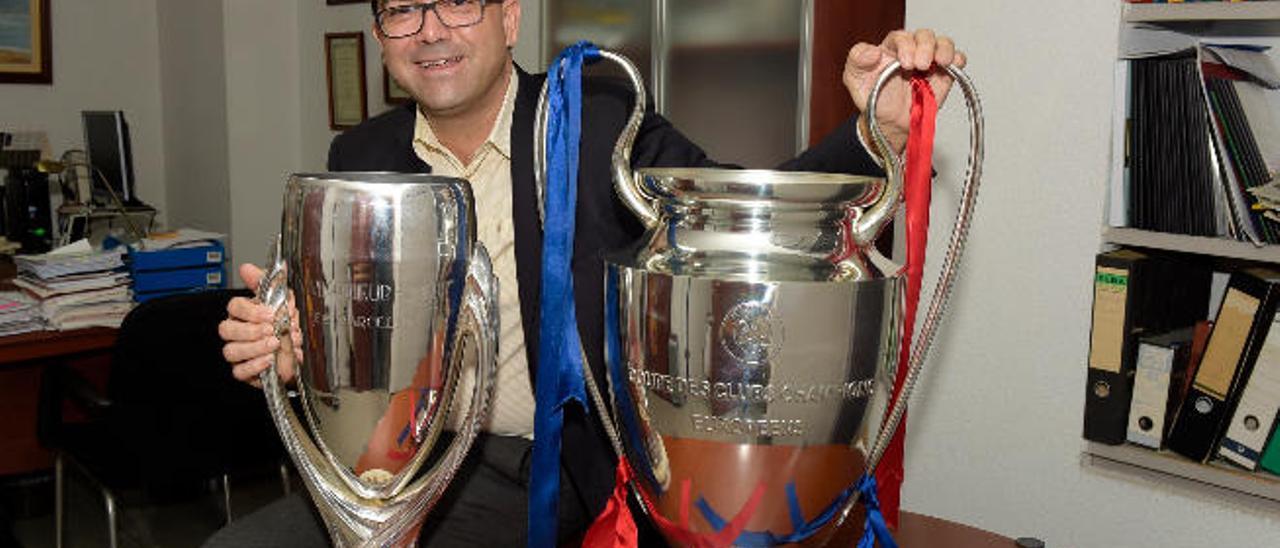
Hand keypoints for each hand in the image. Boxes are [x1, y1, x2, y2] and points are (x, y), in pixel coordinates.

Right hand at [218, 263, 302, 386]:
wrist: (296, 351)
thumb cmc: (283, 325)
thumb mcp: (281, 300)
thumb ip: (267, 283)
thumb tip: (248, 268)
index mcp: (243, 313)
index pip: (234, 307)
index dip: (250, 310)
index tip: (269, 313)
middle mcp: (236, 333)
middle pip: (226, 329)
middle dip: (250, 330)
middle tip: (271, 330)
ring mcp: (238, 352)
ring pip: (231, 351)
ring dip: (254, 347)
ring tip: (274, 344)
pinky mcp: (244, 371)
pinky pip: (239, 371)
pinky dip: (254, 366)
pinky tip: (268, 360)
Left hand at [844, 29, 965, 154]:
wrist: (889, 123)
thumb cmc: (873, 97)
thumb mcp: (855, 77)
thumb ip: (857, 60)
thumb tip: (872, 51)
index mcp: (891, 48)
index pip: (900, 37)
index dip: (905, 45)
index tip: (905, 62)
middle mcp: (912, 51)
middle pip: (924, 36)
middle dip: (925, 47)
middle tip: (920, 65)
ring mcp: (929, 62)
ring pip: (942, 43)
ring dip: (943, 49)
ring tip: (941, 62)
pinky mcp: (943, 74)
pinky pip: (956, 60)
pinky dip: (958, 59)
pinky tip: (953, 65)